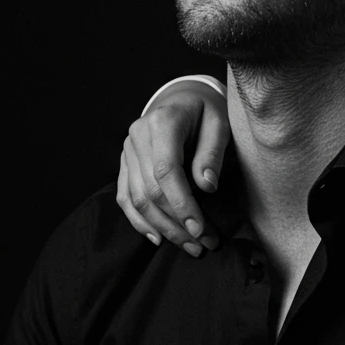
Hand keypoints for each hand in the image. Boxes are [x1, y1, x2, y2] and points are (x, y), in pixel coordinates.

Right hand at [116, 81, 229, 256]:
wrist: (184, 98)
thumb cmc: (207, 111)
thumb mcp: (220, 123)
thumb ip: (212, 153)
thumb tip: (207, 188)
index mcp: (162, 122)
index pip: (166, 171)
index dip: (182, 204)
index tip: (200, 229)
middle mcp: (137, 136)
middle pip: (150, 191)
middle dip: (177, 223)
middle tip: (204, 245)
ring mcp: (127, 150)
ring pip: (136, 199)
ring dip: (162, 228)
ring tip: (189, 247)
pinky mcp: (125, 163)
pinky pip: (125, 196)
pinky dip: (139, 221)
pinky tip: (158, 238)